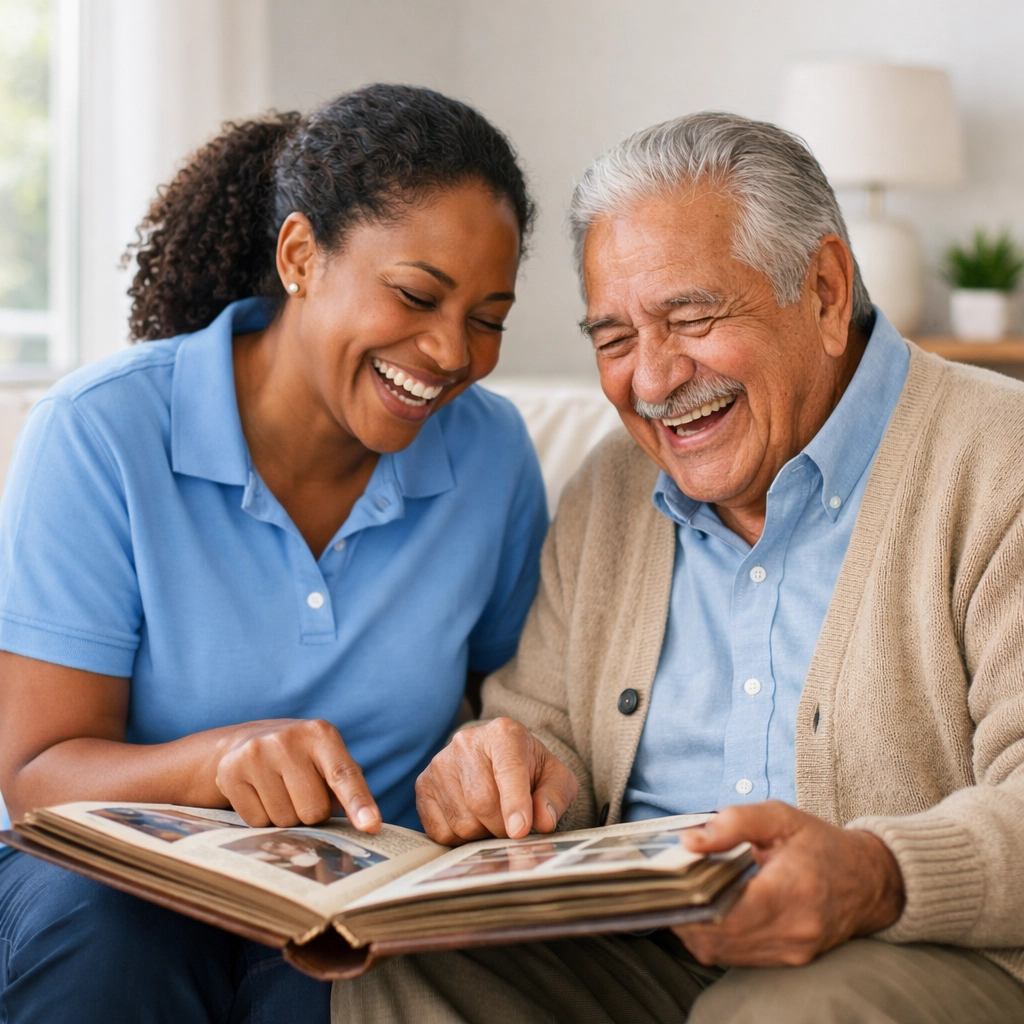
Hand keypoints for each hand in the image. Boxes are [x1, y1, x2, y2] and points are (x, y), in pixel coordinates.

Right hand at [214, 719, 380, 831]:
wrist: (247, 740)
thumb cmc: (301, 758)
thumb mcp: (328, 760)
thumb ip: (349, 789)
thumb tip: (367, 825)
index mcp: (321, 734)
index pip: (343, 774)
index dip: (358, 802)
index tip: (370, 826)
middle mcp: (288, 739)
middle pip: (313, 810)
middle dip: (312, 812)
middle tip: (301, 792)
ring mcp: (256, 753)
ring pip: (285, 820)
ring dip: (287, 816)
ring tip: (280, 790)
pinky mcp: (230, 772)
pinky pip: (257, 822)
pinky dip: (262, 817)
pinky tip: (259, 793)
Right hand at [415, 718, 577, 843]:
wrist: (497, 761)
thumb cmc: (530, 772)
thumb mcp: (555, 779)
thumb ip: (555, 797)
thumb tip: (543, 821)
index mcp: (504, 734)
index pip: (508, 769)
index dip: (515, 803)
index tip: (520, 831)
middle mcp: (466, 743)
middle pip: (482, 801)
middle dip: (502, 827)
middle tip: (513, 827)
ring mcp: (440, 763)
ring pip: (462, 820)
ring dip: (482, 834)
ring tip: (492, 818)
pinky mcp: (423, 785)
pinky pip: (441, 831)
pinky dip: (460, 838)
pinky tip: (472, 821)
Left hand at [672, 801, 903, 966]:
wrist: (869, 880)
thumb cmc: (820, 844)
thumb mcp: (780, 817)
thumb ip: (734, 822)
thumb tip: (691, 842)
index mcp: (793, 889)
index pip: (728, 911)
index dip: (691, 900)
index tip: (672, 879)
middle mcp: (795, 929)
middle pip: (719, 937)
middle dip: (686, 914)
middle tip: (669, 887)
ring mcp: (793, 950)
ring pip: (723, 953)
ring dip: (696, 929)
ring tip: (686, 897)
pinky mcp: (791, 960)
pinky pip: (738, 958)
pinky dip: (716, 938)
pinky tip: (709, 913)